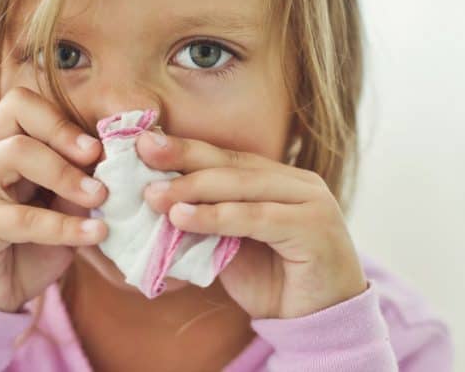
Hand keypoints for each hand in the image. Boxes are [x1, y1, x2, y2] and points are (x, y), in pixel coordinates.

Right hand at [0, 86, 107, 312]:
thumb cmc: (20, 246)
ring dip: (66, 173)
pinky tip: (96, 232)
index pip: (20, 103)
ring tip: (99, 196)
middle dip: (64, 136)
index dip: (59, 118)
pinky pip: (24, 217)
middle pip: (16, 118)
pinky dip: (66, 225)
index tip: (94, 147)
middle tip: (99, 160)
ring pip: (16, 154)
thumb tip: (114, 164)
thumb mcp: (53, 208)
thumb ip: (73, 183)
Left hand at [136, 131, 367, 319]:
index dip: (185, 148)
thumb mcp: (232, 247)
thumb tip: (156, 203)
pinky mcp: (314, 228)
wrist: (322, 323)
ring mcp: (311, 202)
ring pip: (242, 186)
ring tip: (153, 195)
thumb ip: (206, 222)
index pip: (226, 157)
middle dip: (183, 157)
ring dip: (193, 188)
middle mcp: (298, 183)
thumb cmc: (275, 284)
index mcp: (280, 180)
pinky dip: (216, 216)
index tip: (143, 142)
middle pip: (232, 163)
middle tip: (142, 153)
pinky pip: (256, 217)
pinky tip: (183, 218)